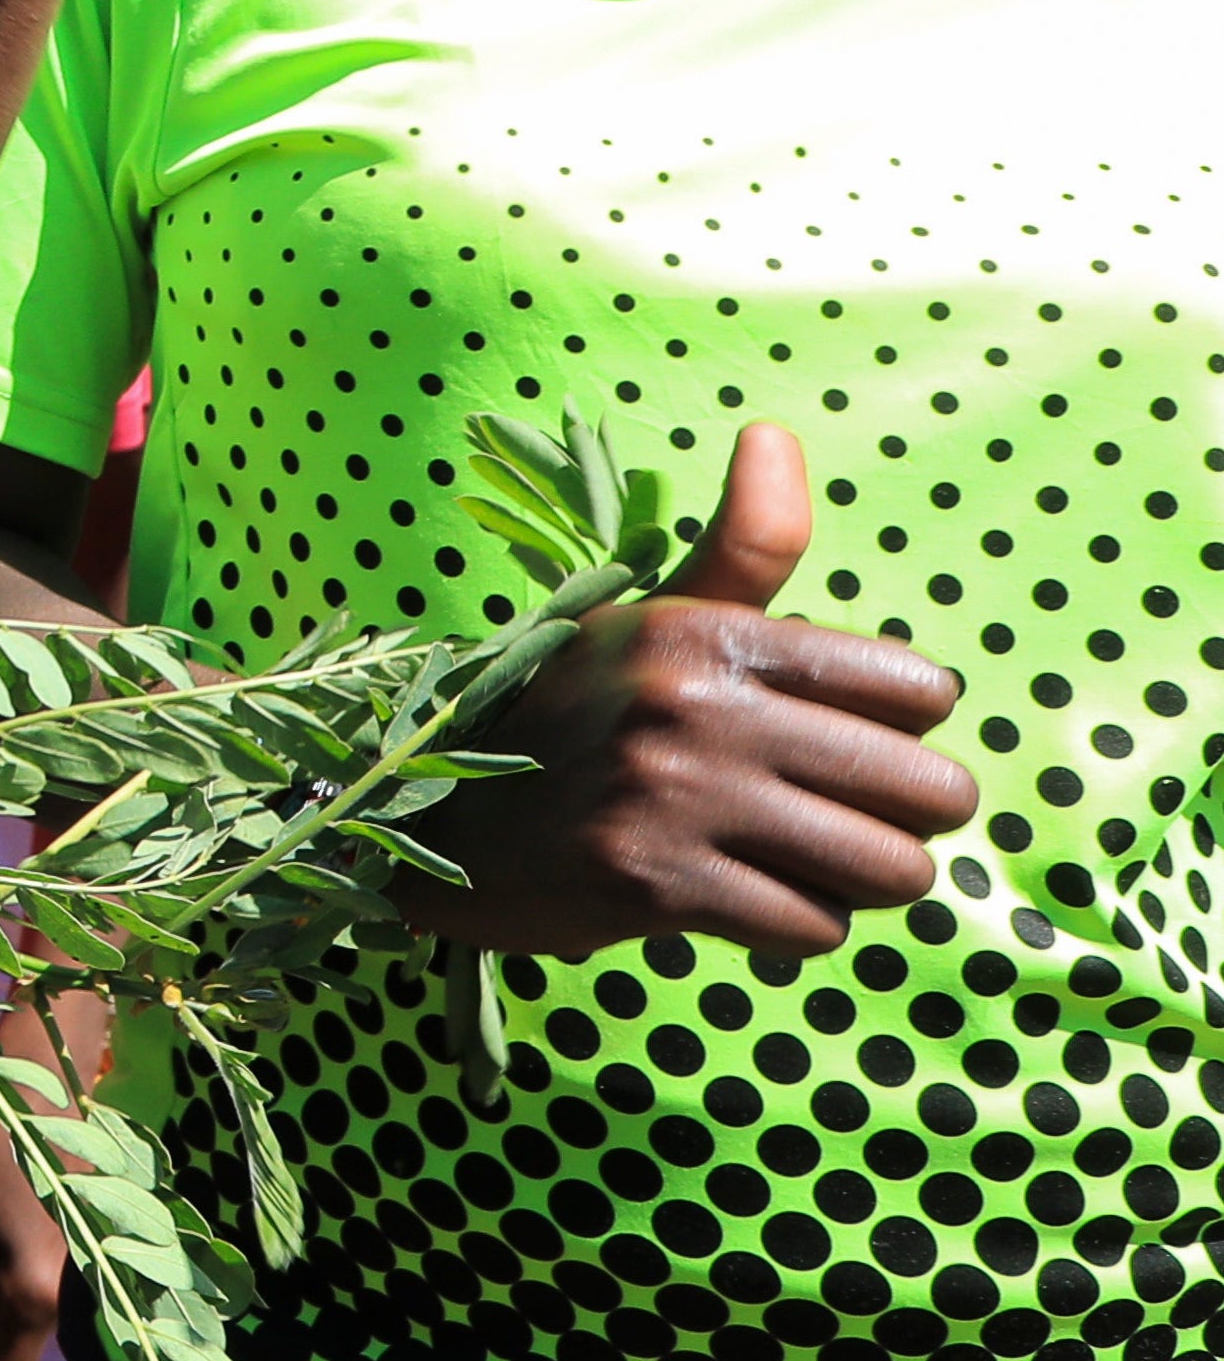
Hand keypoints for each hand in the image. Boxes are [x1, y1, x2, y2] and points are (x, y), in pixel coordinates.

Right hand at [406, 423, 971, 958]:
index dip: (902, 729)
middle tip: (852, 818)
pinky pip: (810, 928)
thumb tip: (774, 433)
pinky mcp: (654, 885)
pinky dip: (794, 928)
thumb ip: (744, 545)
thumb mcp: (651, 617)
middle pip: (925, 790)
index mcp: (708, 634)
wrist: (436, 811)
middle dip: (908, 819)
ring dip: (860, 880)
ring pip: (884, 868)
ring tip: (808, 862)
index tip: (851, 740)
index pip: (917, 690)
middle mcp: (696, 708)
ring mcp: (674, 800)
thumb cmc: (572, 712)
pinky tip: (745, 900)